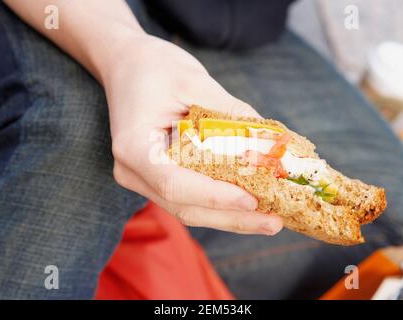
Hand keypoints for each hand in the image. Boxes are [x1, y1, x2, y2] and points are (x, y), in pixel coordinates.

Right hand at [102, 34, 282, 234]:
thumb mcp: (195, 81)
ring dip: (229, 217)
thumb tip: (274, 144)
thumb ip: (232, 113)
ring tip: (269, 220)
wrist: (127, 65)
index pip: (173, 184)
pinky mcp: (156, 178)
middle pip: (184, 207)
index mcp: (134, 146)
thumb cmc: (155, 67)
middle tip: (274, 222)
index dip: (214, 196)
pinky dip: (219, 204)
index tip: (252, 200)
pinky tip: (249, 206)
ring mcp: (142, 178)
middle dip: (231, 218)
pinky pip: (189, 198)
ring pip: (188, 209)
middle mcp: (132, 171)